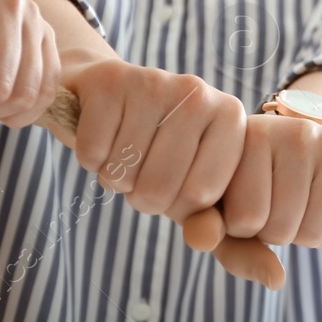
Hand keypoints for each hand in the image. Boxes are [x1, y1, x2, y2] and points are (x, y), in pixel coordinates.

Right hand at [64, 61, 246, 222]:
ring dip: (115, 177)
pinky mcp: (110, 81)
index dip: (178, 207)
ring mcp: (155, 82)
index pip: (202, 195)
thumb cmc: (160, 150)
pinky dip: (90, 157)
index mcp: (230, 118)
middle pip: (159, 188)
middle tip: (144, 169)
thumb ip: (209, 223)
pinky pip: (92, 153)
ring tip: (124, 149)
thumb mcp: (192, 186)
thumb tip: (205, 240)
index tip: (177, 184)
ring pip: (123, 172)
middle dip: (142, 195)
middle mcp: (199, 93)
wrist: (110, 95)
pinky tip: (104, 134)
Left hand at [220, 113, 321, 249]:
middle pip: (282, 228)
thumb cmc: (250, 180)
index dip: (242, 228)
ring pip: (315, 232)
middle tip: (275, 205)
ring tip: (298, 206)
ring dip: (303, 236)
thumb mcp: (223, 206)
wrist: (293, 144)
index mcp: (251, 136)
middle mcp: (296, 132)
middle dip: (274, 233)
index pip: (247, 218)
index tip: (244, 201)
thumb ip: (227, 244)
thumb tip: (276, 280)